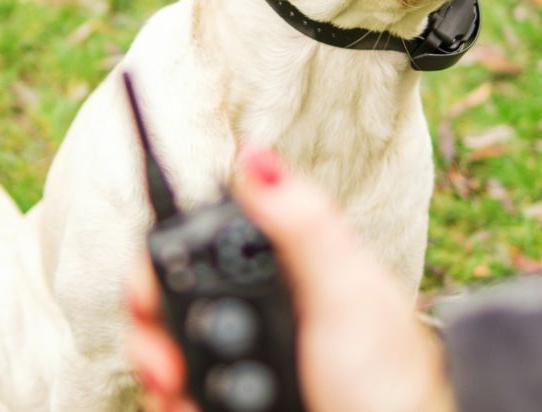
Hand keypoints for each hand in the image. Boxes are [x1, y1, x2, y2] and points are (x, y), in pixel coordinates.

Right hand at [126, 148, 456, 411]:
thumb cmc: (389, 386)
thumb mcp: (347, 294)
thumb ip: (302, 225)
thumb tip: (257, 155)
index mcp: (288, 270)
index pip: (208, 239)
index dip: (170, 250)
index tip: (153, 273)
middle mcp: (259, 311)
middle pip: (173, 292)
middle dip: (152, 318)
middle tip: (162, 353)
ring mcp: (243, 360)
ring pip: (167, 347)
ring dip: (158, 366)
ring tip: (175, 389)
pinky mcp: (228, 398)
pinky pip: (177, 394)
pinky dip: (172, 401)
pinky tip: (186, 407)